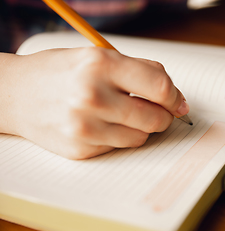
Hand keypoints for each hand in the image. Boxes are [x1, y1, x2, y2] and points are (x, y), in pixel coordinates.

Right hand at [0, 47, 188, 158]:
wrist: (16, 94)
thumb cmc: (61, 72)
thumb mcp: (98, 56)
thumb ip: (140, 70)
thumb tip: (174, 95)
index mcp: (99, 65)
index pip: (159, 87)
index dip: (175, 97)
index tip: (178, 102)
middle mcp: (91, 96)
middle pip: (155, 118)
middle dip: (164, 116)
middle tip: (159, 111)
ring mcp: (84, 127)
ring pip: (140, 137)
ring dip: (142, 128)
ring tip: (125, 115)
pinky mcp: (80, 149)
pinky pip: (119, 147)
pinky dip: (120, 137)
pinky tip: (104, 125)